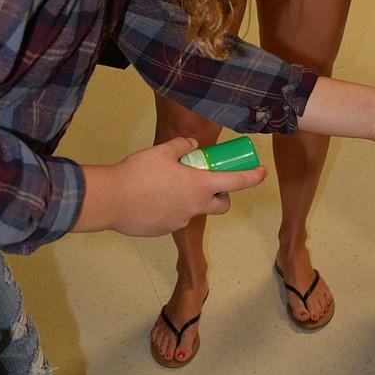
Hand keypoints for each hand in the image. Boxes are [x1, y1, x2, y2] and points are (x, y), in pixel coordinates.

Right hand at [76, 137, 267, 236]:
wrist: (111, 199)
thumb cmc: (139, 173)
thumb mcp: (162, 151)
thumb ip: (182, 146)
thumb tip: (192, 145)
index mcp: (199, 185)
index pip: (236, 182)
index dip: (253, 176)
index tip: (263, 171)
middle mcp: (195, 206)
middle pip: (222, 205)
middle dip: (222, 195)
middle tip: (208, 182)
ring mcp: (180, 221)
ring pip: (195, 210)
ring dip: (191, 200)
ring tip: (168, 186)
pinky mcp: (164, 230)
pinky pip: (175, 218)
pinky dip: (171, 209)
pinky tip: (152, 199)